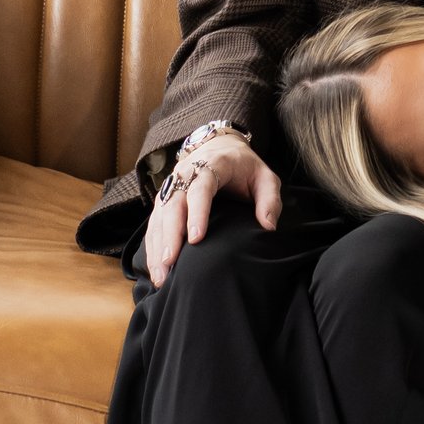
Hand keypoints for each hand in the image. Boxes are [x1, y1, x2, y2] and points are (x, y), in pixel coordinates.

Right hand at [144, 134, 283, 288]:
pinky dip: (153, 246)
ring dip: (157, 245)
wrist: (220, 147)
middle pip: (173, 204)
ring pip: (159, 215)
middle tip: (171, 262)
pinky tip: (155, 268)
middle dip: (170, 234)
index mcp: (212, 165)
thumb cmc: (245, 167)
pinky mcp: (164, 199)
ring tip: (161, 275)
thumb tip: (268, 227)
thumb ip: (270, 200)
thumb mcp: (265, 178)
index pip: (201, 188)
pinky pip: (154, 223)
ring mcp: (172, 186)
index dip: (197, 212)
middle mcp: (186, 173)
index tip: (196, 238)